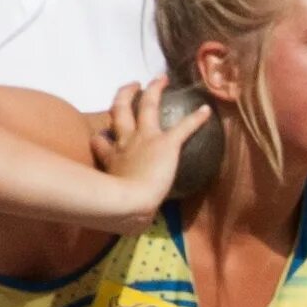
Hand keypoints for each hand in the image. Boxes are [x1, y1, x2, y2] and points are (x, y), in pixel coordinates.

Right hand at [95, 78, 201, 213]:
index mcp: (111, 160)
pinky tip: (206, 110)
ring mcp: (145, 139)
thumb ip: (115, 210)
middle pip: (119, 111)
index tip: (101, 136)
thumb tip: (123, 227)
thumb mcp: (110, 207)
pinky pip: (183, 127)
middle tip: (131, 87)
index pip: (101, 143)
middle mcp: (125, 143)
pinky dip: (196, 118)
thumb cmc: (119, 210)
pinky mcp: (166, 143)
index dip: (101, 138)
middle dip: (124, 95)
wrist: (129, 204)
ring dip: (154, 90)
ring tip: (160, 79)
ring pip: (147, 106)